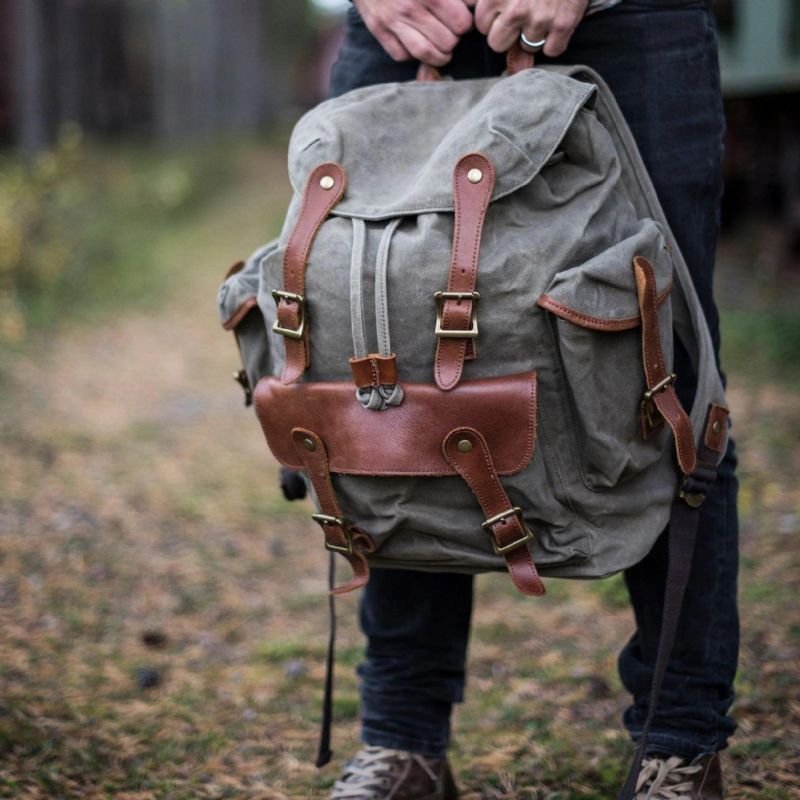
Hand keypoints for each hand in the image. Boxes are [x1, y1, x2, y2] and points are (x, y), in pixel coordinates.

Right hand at [353, 0, 473, 65]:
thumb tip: (473, 4)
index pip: (462, 23)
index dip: (466, 23)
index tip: (461, 19)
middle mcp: (412, 7)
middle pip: (447, 42)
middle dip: (453, 40)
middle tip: (451, 34)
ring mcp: (393, 20)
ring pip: (426, 53)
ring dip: (438, 56)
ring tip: (442, 50)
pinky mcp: (379, 30)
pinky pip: (401, 55)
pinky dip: (412, 56)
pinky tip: (418, 45)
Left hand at [469, 0, 588, 56]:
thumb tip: (470, 6)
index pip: (482, 25)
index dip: (493, 19)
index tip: (503, 9)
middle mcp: (515, 10)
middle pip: (498, 44)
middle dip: (508, 33)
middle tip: (521, 17)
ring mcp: (540, 19)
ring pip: (528, 47)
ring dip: (535, 35)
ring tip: (544, 12)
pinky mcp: (564, 24)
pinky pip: (553, 50)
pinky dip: (556, 41)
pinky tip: (558, 21)